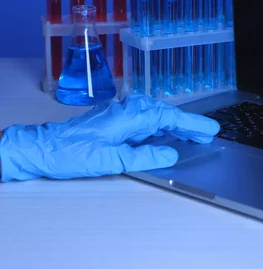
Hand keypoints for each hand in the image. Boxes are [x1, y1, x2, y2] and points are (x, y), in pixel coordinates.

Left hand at [0, 96, 219, 181]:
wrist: (46, 148)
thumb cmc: (75, 153)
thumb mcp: (112, 161)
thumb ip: (144, 157)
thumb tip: (171, 154)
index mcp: (131, 115)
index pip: (169, 118)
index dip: (191, 125)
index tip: (211, 130)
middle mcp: (128, 108)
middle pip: (165, 114)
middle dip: (187, 124)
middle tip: (208, 134)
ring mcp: (121, 111)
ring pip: (156, 115)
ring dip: (174, 125)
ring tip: (193, 136)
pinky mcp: (115, 118)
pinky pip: (144, 118)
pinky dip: (159, 126)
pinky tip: (164, 135)